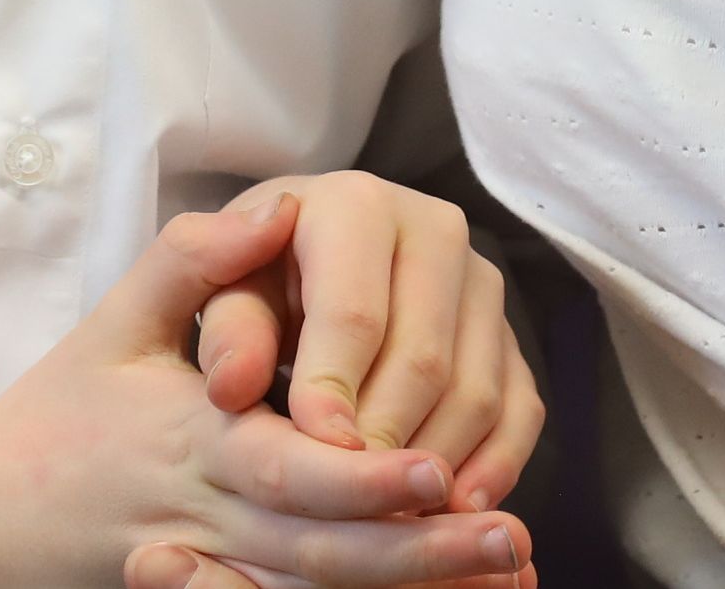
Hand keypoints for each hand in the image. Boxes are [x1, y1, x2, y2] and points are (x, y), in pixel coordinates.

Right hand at [0, 193, 530, 588]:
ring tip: (499, 571)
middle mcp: (205, 519)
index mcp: (190, 444)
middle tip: (507, 539)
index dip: (362, 476)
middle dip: (418, 552)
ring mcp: (207, 571)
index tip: (434, 468)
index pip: (287, 471)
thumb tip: (271, 208)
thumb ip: (194, 260)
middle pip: (322, 553)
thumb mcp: (114, 320)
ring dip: (410, 586)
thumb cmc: (59, 407)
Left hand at [190, 173, 545, 525]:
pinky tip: (452, 513)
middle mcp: (436, 229)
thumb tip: (232, 384)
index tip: (309, 454)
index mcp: (355, 204)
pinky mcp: (510, 334)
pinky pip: (520, 410)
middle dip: (382, 440)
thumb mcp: (204, 288)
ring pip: (477, 391)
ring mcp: (483, 283)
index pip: (353, 314)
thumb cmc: (247, 284)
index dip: (330, 393)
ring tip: (386, 519)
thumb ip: (210, 325)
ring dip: (434, 465)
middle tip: (345, 503)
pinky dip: (493, 468)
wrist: (301, 270)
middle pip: (424, 359)